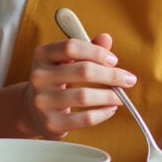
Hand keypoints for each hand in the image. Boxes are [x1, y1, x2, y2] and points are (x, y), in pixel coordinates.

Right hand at [19, 32, 135, 139]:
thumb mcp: (66, 60)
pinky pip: (84, 118)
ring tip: (121, 96)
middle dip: (112, 75)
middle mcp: (38, 77)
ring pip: (84, 96)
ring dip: (109, 96)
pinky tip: (110, 109)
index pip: (71, 46)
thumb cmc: (57, 80)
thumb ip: (87, 49)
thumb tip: (106, 38)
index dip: (97, 52)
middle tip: (128, 80)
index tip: (114, 60)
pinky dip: (103, 113)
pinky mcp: (51, 123)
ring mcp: (43, 101)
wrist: (33, 110)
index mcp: (42, 55)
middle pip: (83, 71)